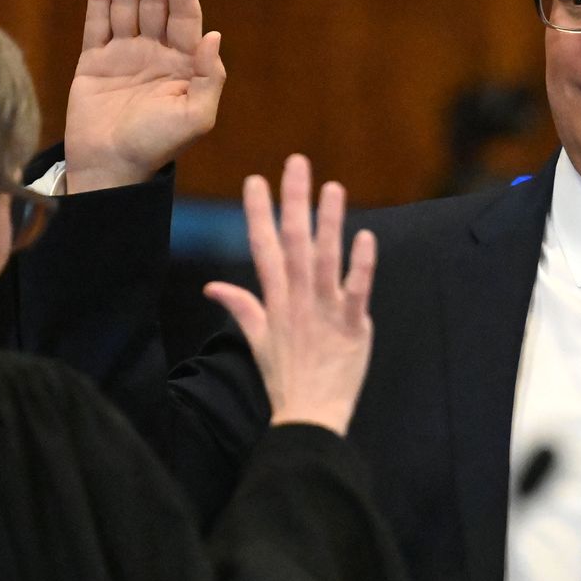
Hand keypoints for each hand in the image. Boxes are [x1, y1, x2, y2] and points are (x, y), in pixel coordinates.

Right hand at [64, 0, 226, 191]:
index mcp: (184, 64)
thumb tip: (214, 35)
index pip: (185, 16)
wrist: (111, 170)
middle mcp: (156, 54)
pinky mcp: (94, 62)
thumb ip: (210, 78)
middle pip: (155, 3)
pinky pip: (97, 24)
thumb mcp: (195, 118)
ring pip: (126, 6)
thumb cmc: (157, 148)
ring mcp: (124, 56)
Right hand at [203, 155, 376, 435]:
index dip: (259, 213)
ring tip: (334, 188)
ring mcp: (325, 312)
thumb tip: (213, 287)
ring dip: (330, 222)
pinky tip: (367, 237)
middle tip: (297, 163)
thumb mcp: (256, 341)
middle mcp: (297, 300)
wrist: (308, 417)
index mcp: (274, 301)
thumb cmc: (285, 379)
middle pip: (294, 243)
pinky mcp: (352, 327)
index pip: (263, 247)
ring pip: (326, 259)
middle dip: (294, 201)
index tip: (256, 180)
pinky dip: (361, 264)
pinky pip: (357, 290)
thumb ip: (241, 307)